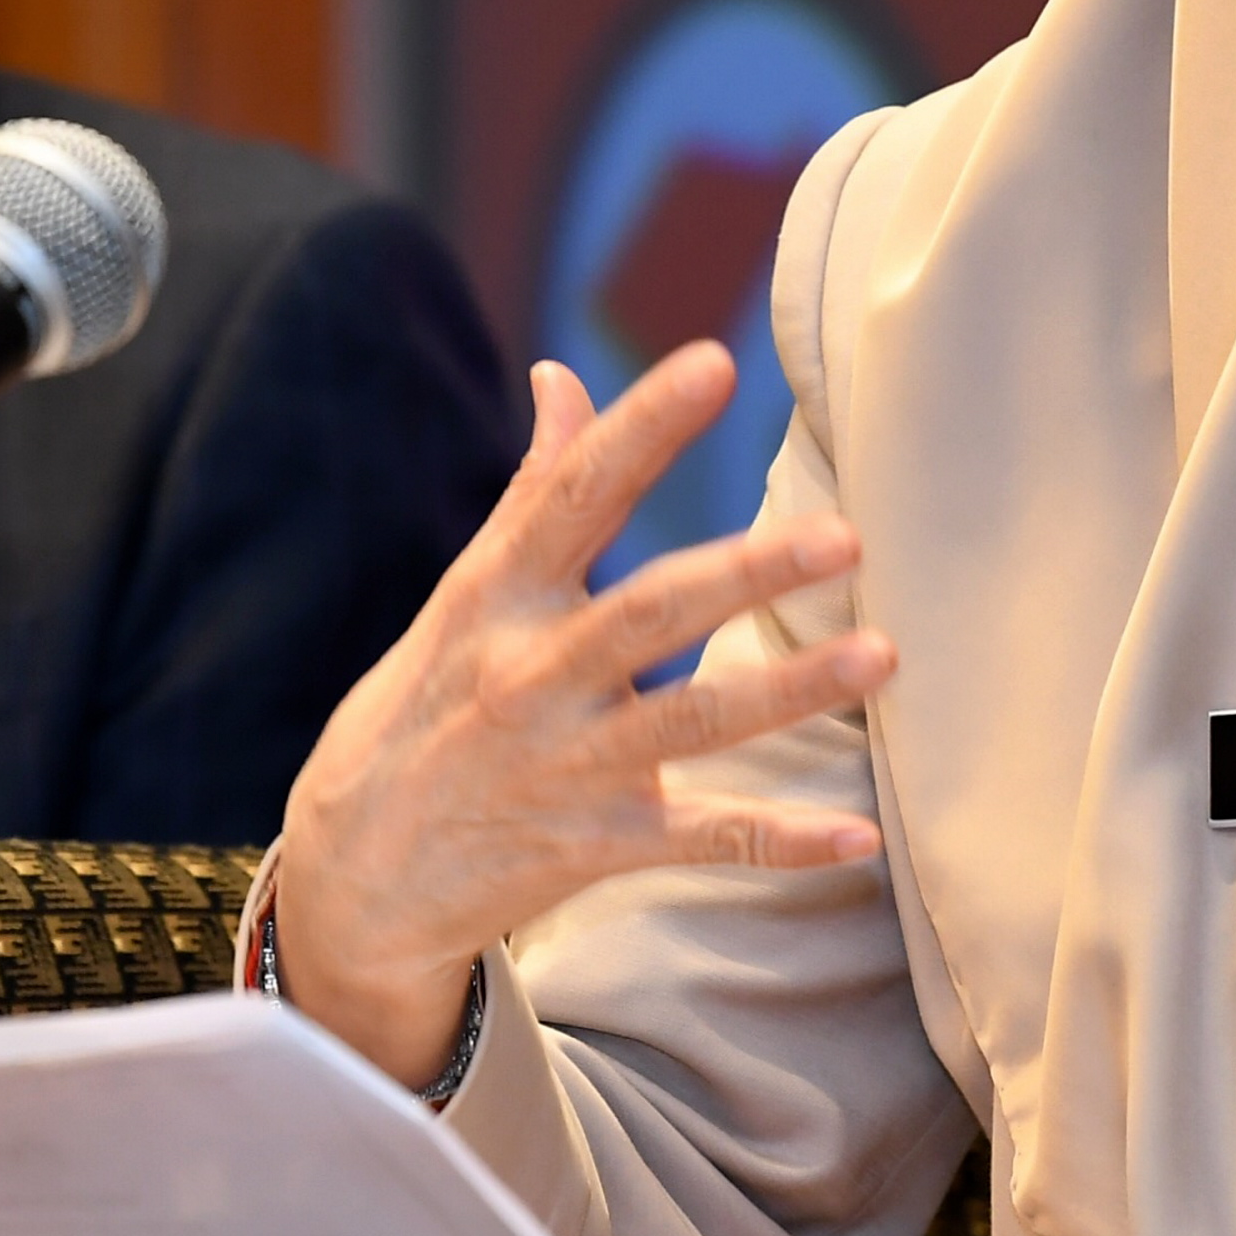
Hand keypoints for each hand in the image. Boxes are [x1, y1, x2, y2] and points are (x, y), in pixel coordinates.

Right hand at [270, 340, 896, 1087]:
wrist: (355, 872)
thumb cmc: (420, 712)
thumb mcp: (461, 599)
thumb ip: (530, 494)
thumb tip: (563, 378)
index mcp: (495, 596)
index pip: (573, 493)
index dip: (642, 428)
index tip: (713, 363)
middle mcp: (529, 675)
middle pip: (649, 612)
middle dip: (746, 574)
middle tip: (843, 538)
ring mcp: (565, 766)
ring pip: (690, 723)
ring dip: (787, 690)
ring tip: (880, 655)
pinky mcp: (593, 846)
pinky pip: (700, 840)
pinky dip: (781, 839)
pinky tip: (859, 835)